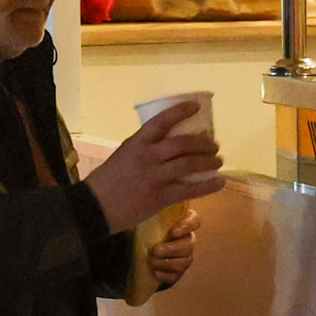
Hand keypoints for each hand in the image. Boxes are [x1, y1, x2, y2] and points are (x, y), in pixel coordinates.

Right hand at [85, 105, 224, 233]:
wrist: (96, 208)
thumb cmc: (107, 180)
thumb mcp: (123, 155)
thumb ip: (143, 148)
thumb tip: (166, 143)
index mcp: (137, 143)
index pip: (161, 121)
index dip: (180, 111)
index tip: (196, 107)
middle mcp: (148, 157)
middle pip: (183, 143)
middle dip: (203, 142)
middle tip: (214, 145)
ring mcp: (155, 177)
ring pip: (189, 164)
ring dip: (208, 161)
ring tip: (218, 161)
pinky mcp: (160, 197)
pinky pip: (190, 189)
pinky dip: (208, 185)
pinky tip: (219, 182)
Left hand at [144, 212, 200, 291]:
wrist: (139, 250)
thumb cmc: (145, 229)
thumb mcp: (145, 220)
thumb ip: (145, 214)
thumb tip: (136, 210)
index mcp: (183, 222)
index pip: (194, 221)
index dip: (187, 226)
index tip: (173, 232)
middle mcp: (188, 239)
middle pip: (190, 244)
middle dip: (172, 248)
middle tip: (156, 250)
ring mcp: (185, 257)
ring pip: (184, 262)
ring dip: (167, 263)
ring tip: (151, 261)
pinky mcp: (178, 272)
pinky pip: (176, 275)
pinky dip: (165, 275)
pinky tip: (155, 272)